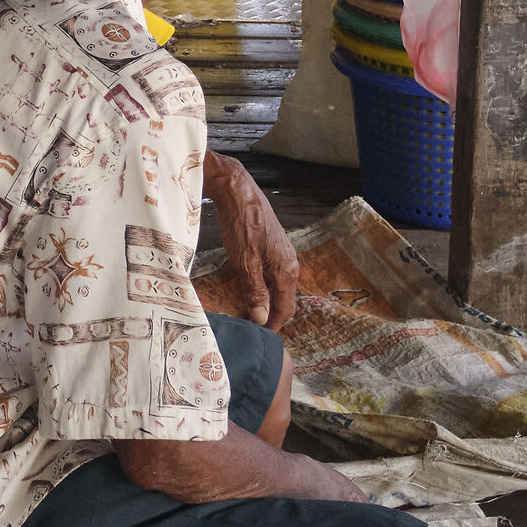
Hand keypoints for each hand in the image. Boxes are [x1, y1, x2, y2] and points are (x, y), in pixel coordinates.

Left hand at [204, 151, 299, 329]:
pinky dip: (258, 285)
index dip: (271, 326)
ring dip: (261, 300)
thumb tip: (262, 318)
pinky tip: (243, 287)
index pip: (285, 309)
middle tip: (245, 324)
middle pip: (282, 299)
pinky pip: (269, 273)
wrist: (236, 190)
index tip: (255, 336)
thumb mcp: (245, 262)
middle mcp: (289, 263)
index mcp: (287, 270)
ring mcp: (280, 253)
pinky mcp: (270, 246)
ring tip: (241, 308)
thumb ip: (255, 291)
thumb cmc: (242, 223)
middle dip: (266, 314)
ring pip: (274, 286)